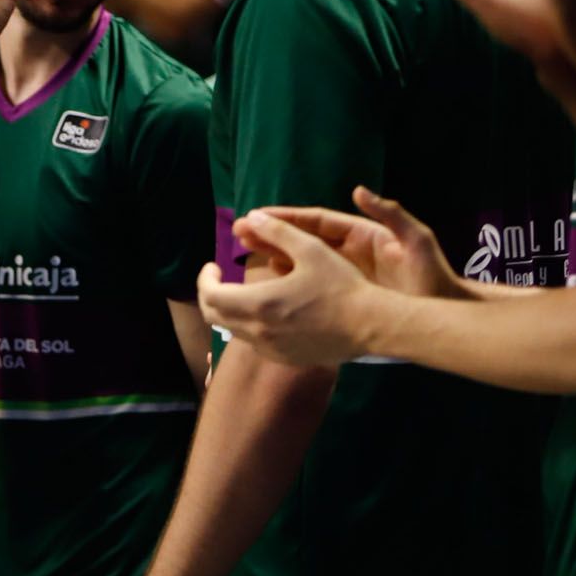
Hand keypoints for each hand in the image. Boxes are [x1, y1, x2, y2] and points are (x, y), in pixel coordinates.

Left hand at [198, 211, 389, 366]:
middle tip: (221, 278)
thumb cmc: (340, 285)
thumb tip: (252, 216)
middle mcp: (259, 331)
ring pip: (234, 330)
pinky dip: (250, 325)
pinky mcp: (285, 359)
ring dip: (231, 310)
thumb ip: (277, 231)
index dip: (205, 279)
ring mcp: (272, 349)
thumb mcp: (310, 249)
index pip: (211, 296)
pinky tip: (268, 312)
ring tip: (245, 292)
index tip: (214, 266)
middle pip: (214, 316)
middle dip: (211, 295)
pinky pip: (255, 343)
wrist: (370, 325)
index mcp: (259, 303)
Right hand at [240, 187, 458, 298]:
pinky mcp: (345, 296)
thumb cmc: (433, 275)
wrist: (445, 313)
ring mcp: (345, 274)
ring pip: (302, 261)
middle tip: (239, 231)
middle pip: (302, 239)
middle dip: (271, 233)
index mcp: (362, 234)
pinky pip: (310, 285)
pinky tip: (268, 281)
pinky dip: (288, 280)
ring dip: (274, 254)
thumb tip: (359, 190)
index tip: (258, 214)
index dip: (287, 217)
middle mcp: (348, 251)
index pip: (317, 221)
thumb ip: (390, 213)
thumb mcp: (416, 240)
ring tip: (244, 252)